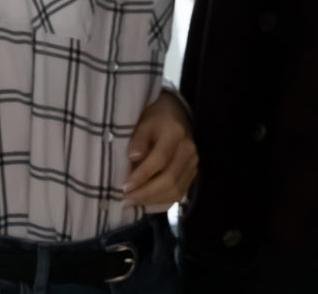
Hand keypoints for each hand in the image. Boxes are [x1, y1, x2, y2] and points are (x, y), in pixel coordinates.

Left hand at [123, 88, 198, 209]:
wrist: (176, 114)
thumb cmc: (155, 117)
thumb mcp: (143, 122)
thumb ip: (138, 139)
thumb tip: (133, 157)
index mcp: (176, 133)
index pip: (160, 159)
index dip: (142, 175)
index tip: (125, 187)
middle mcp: (189, 150)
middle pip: (169, 179)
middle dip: (146, 193)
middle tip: (126, 200)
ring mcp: (193, 163)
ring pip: (175, 190)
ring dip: (153, 200)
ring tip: (133, 202)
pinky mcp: (192, 173)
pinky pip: (179, 193)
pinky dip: (162, 201)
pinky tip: (147, 201)